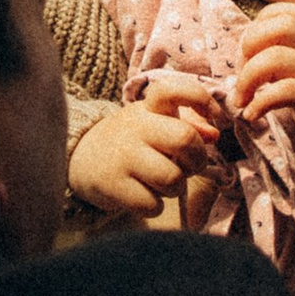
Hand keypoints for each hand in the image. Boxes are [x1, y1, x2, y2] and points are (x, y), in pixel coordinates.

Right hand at [68, 73, 224, 222]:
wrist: (79, 158)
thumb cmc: (132, 141)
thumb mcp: (155, 124)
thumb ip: (188, 124)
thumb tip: (213, 135)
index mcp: (148, 108)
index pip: (172, 89)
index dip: (200, 99)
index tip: (215, 116)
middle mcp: (135, 127)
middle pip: (185, 139)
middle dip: (197, 159)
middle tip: (189, 166)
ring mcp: (122, 156)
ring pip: (173, 178)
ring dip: (176, 187)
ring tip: (162, 183)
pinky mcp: (112, 184)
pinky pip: (152, 204)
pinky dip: (154, 206)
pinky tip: (144, 196)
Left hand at [229, 4, 294, 164]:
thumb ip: (278, 64)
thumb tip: (238, 68)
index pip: (287, 12)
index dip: (260, 25)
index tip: (250, 54)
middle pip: (283, 24)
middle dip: (250, 43)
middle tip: (242, 74)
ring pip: (278, 56)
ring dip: (248, 78)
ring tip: (241, 101)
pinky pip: (287, 91)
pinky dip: (261, 102)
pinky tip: (253, 115)